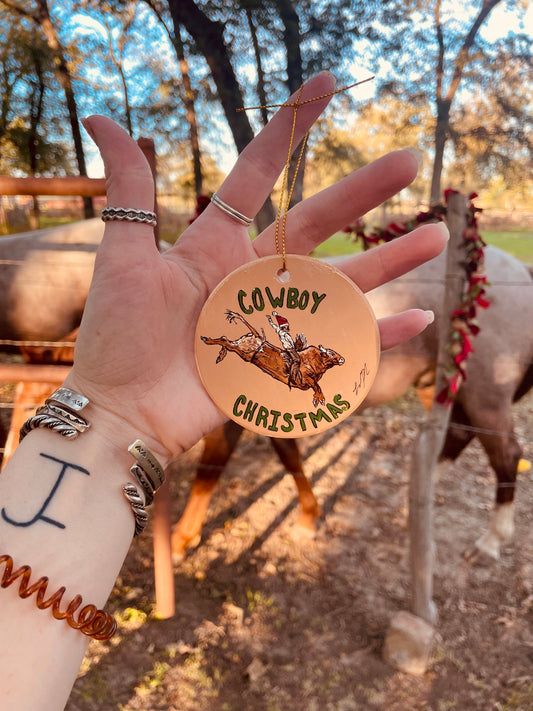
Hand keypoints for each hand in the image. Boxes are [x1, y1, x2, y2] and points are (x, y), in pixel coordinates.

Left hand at [66, 72, 446, 461]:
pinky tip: (419, 318)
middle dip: (364, 191)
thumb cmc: (119, 336)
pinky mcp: (287, 360)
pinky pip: (343, 344)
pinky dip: (380, 334)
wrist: (126, 409)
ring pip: (344, 282)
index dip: (291, 129)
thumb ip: (130, 190)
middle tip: (410, 160)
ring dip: (392, 261)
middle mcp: (254, 273)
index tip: (323, 85)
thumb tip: (99, 117)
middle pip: (319, 224)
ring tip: (437, 236)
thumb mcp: (124, 256)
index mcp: (217, 242)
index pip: (260, 174)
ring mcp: (276, 317)